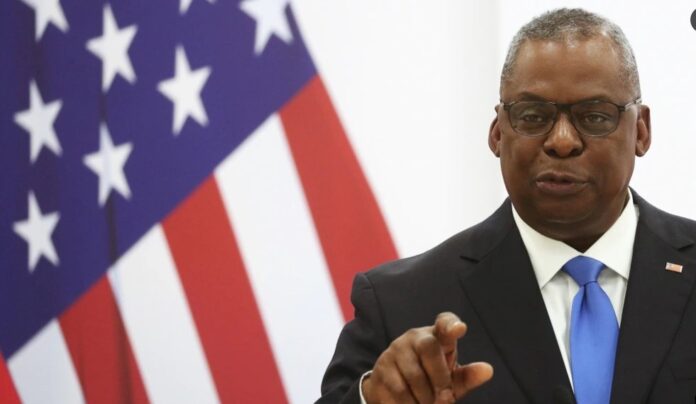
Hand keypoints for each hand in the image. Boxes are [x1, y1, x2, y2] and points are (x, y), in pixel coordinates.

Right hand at [362, 312, 492, 403]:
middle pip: (428, 348)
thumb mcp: (450, 379)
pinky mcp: (381, 368)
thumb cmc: (430, 379)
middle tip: (445, 399)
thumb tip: (488, 370)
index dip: (451, 324)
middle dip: (440, 377)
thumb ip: (468, 376)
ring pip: (413, 375)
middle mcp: (414, 338)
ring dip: (425, 398)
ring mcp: (394, 351)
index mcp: (436, 337)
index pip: (445, 322)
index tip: (460, 329)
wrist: (392, 389)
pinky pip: (398, 390)